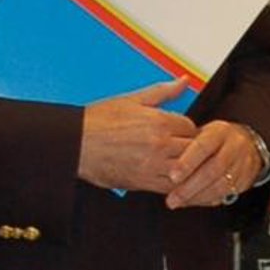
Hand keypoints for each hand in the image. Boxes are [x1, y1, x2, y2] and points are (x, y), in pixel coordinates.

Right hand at [76, 80, 196, 192]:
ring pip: (187, 170)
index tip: (183, 133)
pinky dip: (177, 185)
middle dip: (192, 149)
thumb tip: (183, 81)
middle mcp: (159, 144)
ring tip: (183, 166)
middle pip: (194, 149)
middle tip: (186, 150)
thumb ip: (163, 92)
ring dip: (188, 168)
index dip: (189, 130)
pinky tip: (175, 181)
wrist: (76, 144)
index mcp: (158, 121)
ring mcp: (153, 165)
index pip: (191, 127)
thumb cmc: (99, 121)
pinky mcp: (143, 183)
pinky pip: (172, 188)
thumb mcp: (132, 100)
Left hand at [164, 116, 267, 210]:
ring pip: (221, 185)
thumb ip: (184, 145)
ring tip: (178, 202)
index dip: (187, 163)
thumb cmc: (213, 139)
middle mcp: (234, 146)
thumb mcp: (200, 133)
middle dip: (191, 186)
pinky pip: (226, 193)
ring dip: (197, 197)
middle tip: (172, 199)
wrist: (246, 143)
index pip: (203, 147)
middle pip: (213, 169)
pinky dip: (208, 200)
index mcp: (220, 131)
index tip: (172, 177)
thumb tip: (159, 160)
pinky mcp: (246, 179)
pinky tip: (192, 202)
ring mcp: (243, 164)